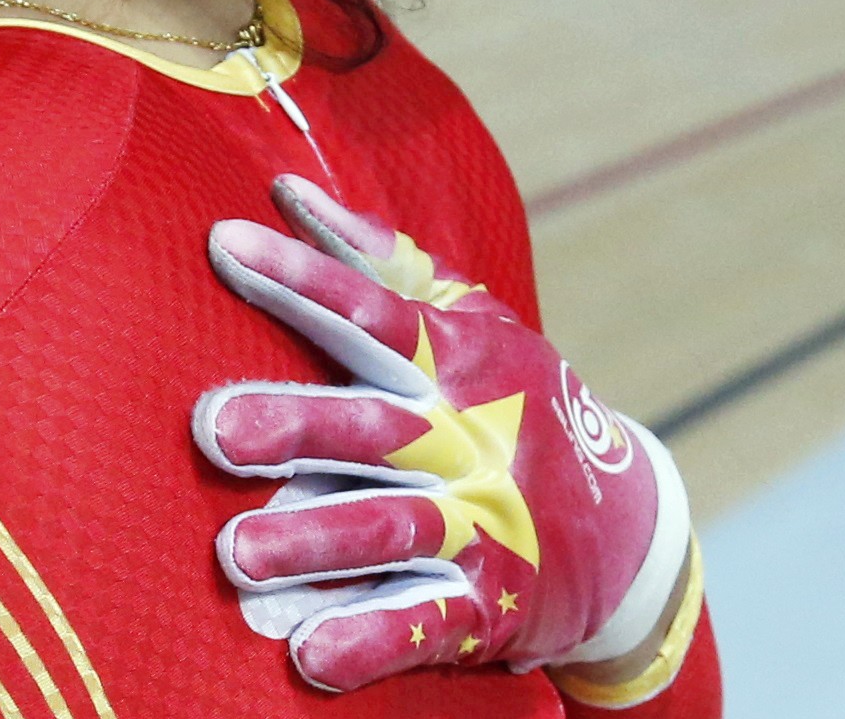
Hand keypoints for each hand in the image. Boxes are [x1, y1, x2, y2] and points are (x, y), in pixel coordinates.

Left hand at [193, 177, 697, 697]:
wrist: (631, 536)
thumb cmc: (516, 403)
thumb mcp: (469, 320)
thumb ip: (375, 260)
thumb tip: (285, 191)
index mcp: (456, 362)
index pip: (370, 313)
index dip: (302, 276)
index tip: (225, 242)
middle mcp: (465, 442)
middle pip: (372, 428)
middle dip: (295, 425)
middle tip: (213, 429)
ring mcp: (479, 527)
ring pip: (391, 531)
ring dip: (314, 543)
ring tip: (236, 553)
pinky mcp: (488, 608)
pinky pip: (423, 625)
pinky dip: (367, 641)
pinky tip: (306, 653)